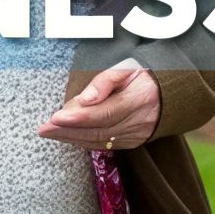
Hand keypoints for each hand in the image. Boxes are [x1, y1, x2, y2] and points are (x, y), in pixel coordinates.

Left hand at [37, 59, 158, 150]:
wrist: (170, 95)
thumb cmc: (143, 77)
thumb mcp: (126, 68)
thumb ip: (105, 81)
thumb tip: (85, 99)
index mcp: (139, 99)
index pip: (105, 113)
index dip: (79, 117)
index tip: (56, 117)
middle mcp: (139, 122)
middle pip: (99, 130)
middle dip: (68, 130)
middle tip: (44, 128)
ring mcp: (136, 135)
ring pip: (100, 141)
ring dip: (71, 138)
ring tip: (49, 132)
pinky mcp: (132, 142)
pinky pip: (105, 145)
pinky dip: (83, 141)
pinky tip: (67, 137)